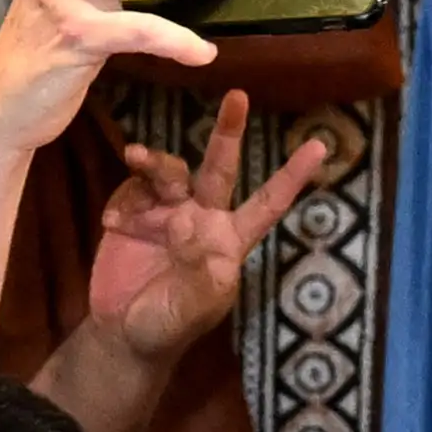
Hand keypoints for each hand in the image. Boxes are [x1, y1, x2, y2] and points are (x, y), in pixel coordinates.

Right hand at [91, 93, 329, 366]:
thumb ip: (197, 272)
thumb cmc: (167, 327)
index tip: (319, 145)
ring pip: (170, 170)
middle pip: (220, 168)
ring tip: (135, 159)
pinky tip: (112, 223)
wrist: (122, 335)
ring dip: (155, 161)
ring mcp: (168, 213)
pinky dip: (124, 197)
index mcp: (228, 242)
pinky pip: (134, 188)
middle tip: (239, 97)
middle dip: (228, 132)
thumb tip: (193, 227)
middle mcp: (202, 219)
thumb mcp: (190, 310)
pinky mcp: (134, 214)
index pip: (268, 204)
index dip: (292, 177)